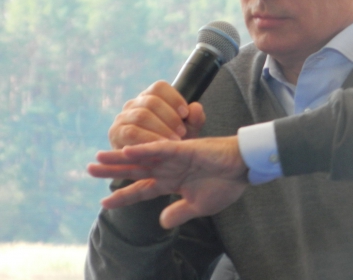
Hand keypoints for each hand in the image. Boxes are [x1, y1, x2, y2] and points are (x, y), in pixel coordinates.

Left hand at [87, 136, 247, 228]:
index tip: (104, 202)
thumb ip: (179, 213)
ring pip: (141, 157)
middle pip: (135, 169)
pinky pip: (159, 149)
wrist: (243, 168)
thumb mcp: (199, 206)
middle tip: (89, 168)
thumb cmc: (226, 185)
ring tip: (97, 158)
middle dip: (112, 170)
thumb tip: (161, 223)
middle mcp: (169, 168)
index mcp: (173, 182)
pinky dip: (144, 149)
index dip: (124, 196)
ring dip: (119, 157)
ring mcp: (174, 157)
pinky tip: (127, 150)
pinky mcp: (183, 148)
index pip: (142, 189)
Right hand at [109, 81, 205, 148]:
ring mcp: (122, 117)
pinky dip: (147, 139)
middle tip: (182, 132)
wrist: (155, 164)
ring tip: (173, 141)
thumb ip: (195, 119)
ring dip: (160, 129)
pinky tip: (158, 147)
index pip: (159, 87)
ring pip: (141, 116)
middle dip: (169, 117)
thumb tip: (195, 107)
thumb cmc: (172, 142)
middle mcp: (134, 103)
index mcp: (151, 96)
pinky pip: (130, 132)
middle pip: (151, 101)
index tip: (186, 114)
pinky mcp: (115, 133)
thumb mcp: (188, 130)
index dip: (174, 98)